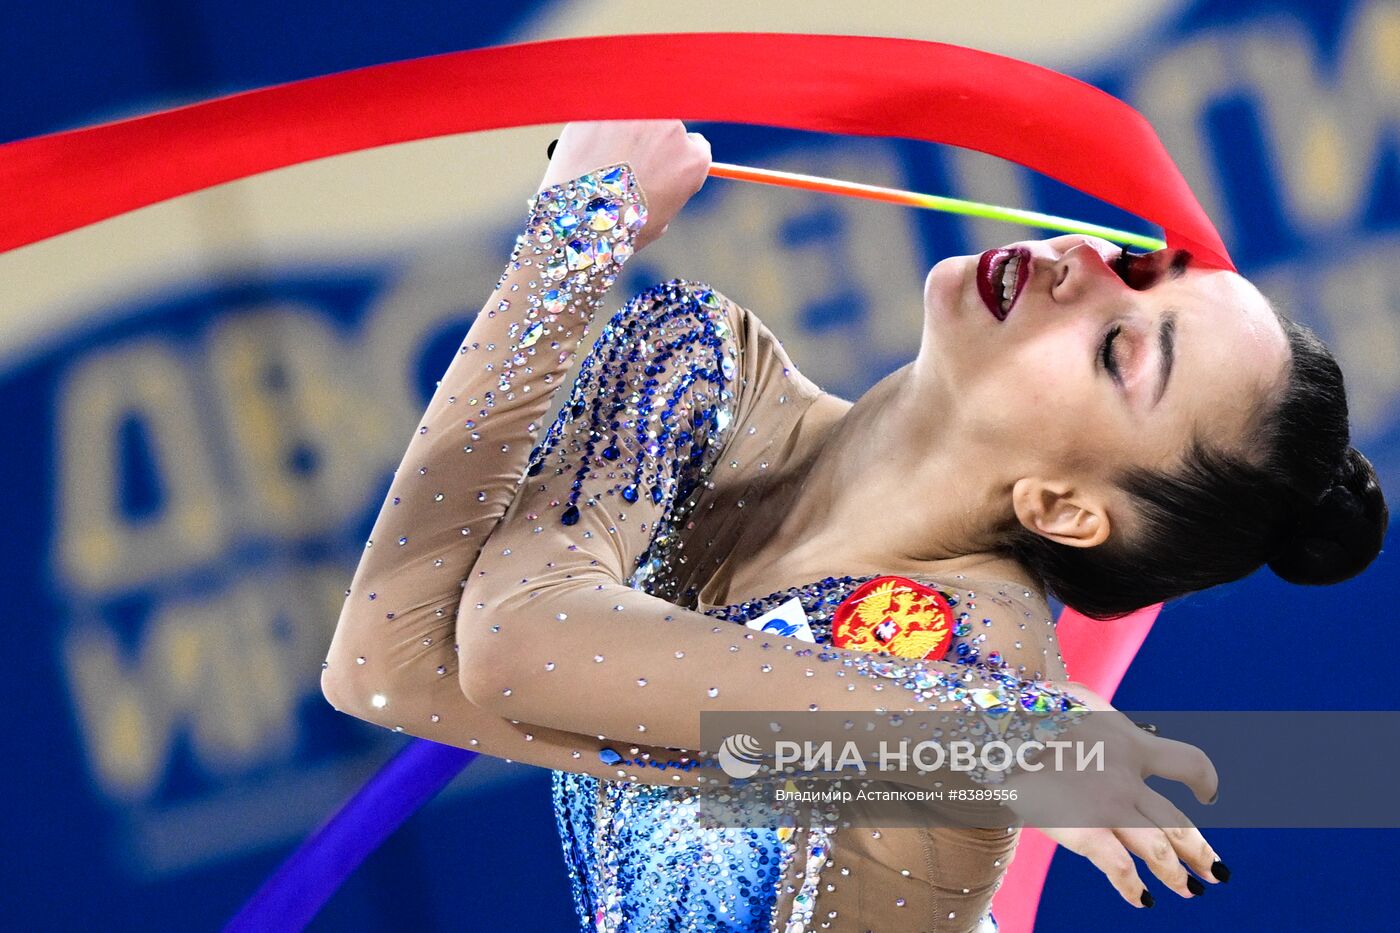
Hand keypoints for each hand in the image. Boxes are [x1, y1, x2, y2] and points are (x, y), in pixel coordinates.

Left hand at [538, 120, 710, 250]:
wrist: (578, 219)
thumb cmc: (619, 231)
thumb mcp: (659, 219)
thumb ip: (667, 189)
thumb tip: (659, 176)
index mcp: (692, 161)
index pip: (696, 144)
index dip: (675, 156)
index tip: (660, 164)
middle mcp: (673, 130)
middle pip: (666, 127)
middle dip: (649, 142)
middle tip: (625, 166)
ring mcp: (639, 115)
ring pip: (634, 117)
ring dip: (622, 133)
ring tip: (602, 163)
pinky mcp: (606, 108)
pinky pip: (603, 114)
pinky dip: (595, 129)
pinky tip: (585, 154)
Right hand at [1006, 682, 1224, 907]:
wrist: (996, 729)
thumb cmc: (1025, 710)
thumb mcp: (1070, 696)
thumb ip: (1094, 708)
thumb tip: (1095, 713)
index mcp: (1129, 742)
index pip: (1187, 762)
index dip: (1205, 781)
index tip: (1209, 796)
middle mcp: (1127, 776)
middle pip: (1178, 821)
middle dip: (1201, 851)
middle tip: (1217, 874)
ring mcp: (1107, 805)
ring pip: (1158, 849)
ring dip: (1177, 875)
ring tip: (1189, 892)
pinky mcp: (1083, 829)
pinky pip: (1119, 867)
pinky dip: (1133, 887)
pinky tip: (1142, 900)